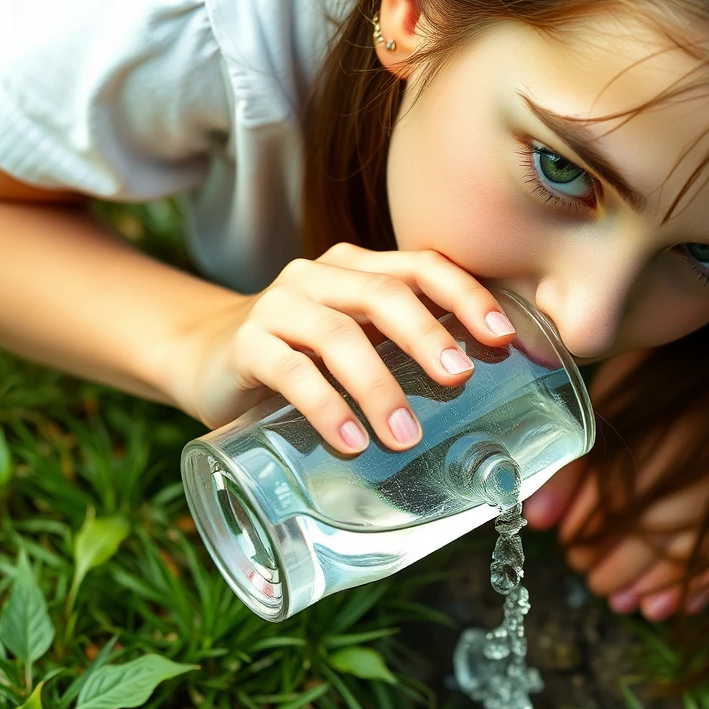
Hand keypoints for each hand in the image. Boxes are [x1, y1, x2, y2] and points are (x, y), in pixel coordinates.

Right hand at [172, 243, 515, 451]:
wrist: (207, 356)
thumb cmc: (302, 354)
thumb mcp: (355, 339)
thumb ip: (400, 347)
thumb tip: (481, 391)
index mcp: (357, 269)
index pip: (421, 266)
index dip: (465, 295)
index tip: (501, 337)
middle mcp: (319, 277)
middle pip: (384, 294)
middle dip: (428, 336)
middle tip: (459, 380)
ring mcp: (279, 307)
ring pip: (339, 336)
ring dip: (378, 387)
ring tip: (405, 436)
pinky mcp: (246, 345)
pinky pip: (291, 372)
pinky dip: (326, 407)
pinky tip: (351, 441)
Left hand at [525, 351, 708, 620]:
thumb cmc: (681, 366)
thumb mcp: (620, 392)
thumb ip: (576, 455)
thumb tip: (536, 519)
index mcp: (655, 441)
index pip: (607, 510)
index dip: (582, 532)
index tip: (566, 541)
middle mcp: (696, 476)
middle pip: (641, 543)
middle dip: (606, 566)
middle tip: (586, 570)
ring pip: (679, 561)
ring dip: (642, 585)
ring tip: (616, 595)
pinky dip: (692, 591)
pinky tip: (666, 607)